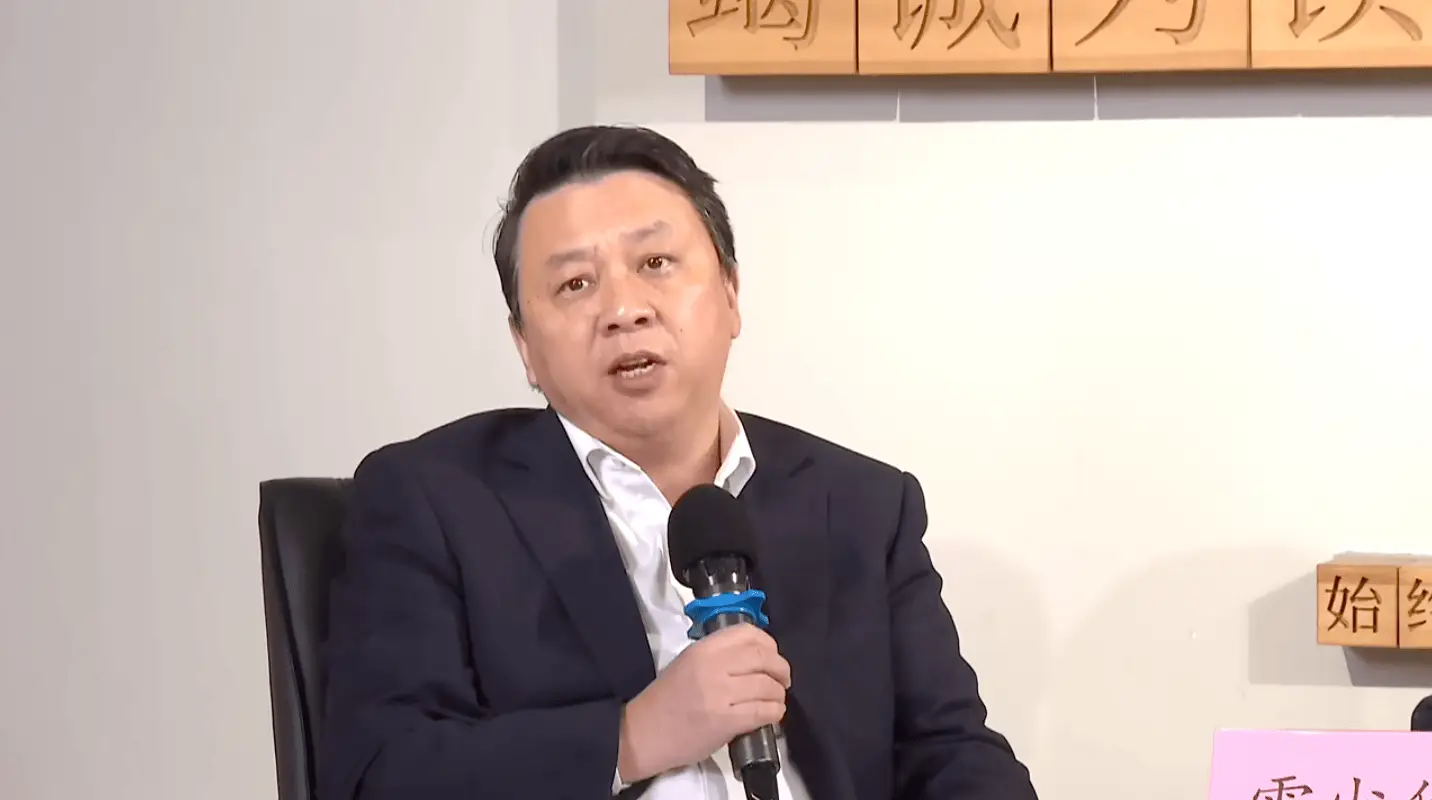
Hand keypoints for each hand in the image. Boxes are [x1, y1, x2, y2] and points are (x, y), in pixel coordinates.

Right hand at [617, 623, 790, 782]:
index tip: (772, 656)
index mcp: (703, 649)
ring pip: (767, 686)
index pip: (748, 633)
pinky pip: (763, 711)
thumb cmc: (666, 700)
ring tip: (776, 700)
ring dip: (778, 694)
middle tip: (783, 680)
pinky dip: (775, 712)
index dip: (769, 644)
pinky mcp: (725, 721)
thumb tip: (756, 657)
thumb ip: (718, 656)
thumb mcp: (688, 663)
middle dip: (781, 669)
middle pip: (764, 658)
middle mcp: (713, 666)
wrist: (644, 734)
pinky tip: (773, 714)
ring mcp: (720, 694)